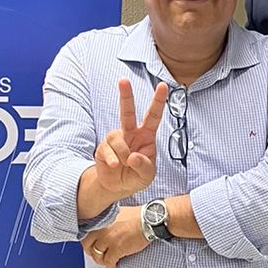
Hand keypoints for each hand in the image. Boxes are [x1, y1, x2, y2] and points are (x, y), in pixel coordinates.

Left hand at [82, 207, 149, 267]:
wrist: (149, 219)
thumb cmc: (135, 216)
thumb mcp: (114, 213)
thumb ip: (104, 222)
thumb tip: (97, 232)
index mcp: (99, 220)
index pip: (84, 234)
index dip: (88, 243)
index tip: (92, 247)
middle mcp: (101, 229)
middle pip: (88, 246)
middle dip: (92, 253)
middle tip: (99, 256)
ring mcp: (108, 239)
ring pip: (97, 255)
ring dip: (101, 261)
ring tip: (107, 261)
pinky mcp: (117, 248)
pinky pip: (108, 262)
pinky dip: (110, 265)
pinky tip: (114, 266)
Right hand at [91, 80, 167, 198]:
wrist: (118, 187)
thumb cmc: (137, 176)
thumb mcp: (147, 176)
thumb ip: (144, 166)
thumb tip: (132, 157)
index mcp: (146, 136)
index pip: (153, 116)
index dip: (158, 101)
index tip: (164, 85)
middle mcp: (130, 133)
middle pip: (127, 112)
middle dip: (126, 95)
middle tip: (123, 80)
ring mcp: (116, 139)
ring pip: (117, 139)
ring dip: (122, 154)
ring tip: (123, 165)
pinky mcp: (103, 147)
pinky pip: (107, 150)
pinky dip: (112, 160)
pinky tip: (114, 166)